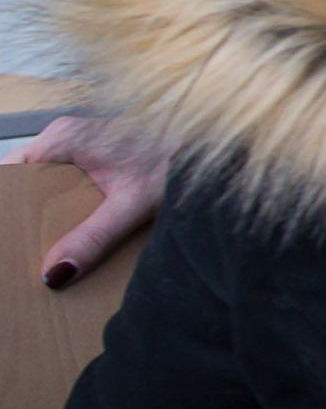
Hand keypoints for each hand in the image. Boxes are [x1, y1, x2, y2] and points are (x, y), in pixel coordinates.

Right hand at [21, 116, 166, 288]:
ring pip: (46, 184)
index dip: (5, 204)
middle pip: (25, 182)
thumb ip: (93, 237)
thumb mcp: (132, 204)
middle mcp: (66, 136)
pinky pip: (67, 183)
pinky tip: (73, 233)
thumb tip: (54, 272)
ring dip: (46, 214)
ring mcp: (81, 144)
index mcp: (62, 138)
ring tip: (45, 249)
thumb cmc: (179, 159)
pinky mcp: (98, 155)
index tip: (8, 236)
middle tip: (25, 251)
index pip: (8, 173)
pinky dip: (66, 207)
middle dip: (23, 216)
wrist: (221, 146)